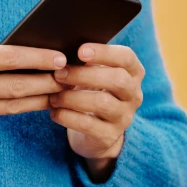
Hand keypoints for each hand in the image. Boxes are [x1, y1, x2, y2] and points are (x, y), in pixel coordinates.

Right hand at [0, 30, 67, 164]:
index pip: (8, 58)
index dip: (38, 58)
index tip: (59, 57)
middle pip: (16, 86)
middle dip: (47, 82)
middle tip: (69, 78)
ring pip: (10, 107)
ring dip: (37, 101)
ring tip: (56, 94)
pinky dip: (9, 112)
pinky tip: (25, 106)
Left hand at [49, 43, 144, 162]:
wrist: (95, 132)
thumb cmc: (91, 92)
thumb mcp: (93, 75)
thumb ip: (86, 62)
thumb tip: (61, 51)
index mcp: (133, 73)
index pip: (126, 57)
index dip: (104, 52)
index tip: (80, 51)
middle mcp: (133, 95)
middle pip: (117, 80)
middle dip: (84, 75)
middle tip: (59, 74)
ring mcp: (124, 117)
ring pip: (102, 103)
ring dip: (72, 97)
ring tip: (53, 96)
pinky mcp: (109, 136)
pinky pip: (88, 125)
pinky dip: (67, 116)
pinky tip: (54, 112)